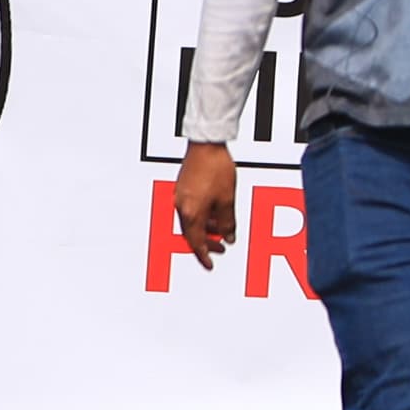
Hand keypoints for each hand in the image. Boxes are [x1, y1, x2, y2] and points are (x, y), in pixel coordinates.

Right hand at [175, 142, 240, 260]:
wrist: (206, 144)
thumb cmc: (215, 168)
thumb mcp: (227, 200)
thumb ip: (227, 222)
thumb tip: (229, 237)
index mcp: (191, 213)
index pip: (196, 242)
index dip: (204, 255)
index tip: (210, 265)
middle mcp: (182, 207)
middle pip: (192, 233)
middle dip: (206, 243)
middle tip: (220, 249)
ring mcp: (181, 197)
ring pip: (191, 221)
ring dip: (206, 229)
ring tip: (221, 231)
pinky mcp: (183, 187)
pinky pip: (191, 209)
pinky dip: (202, 217)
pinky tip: (214, 214)